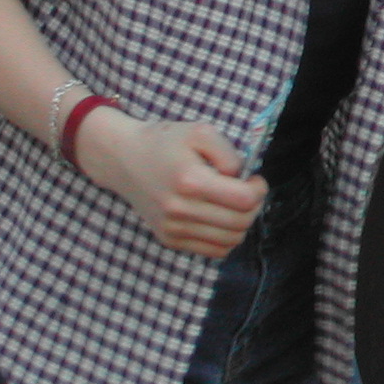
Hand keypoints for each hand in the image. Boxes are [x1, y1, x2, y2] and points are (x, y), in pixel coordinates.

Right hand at [76, 111, 267, 257]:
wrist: (124, 159)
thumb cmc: (166, 142)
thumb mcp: (201, 132)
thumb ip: (229, 154)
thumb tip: (241, 179)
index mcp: (190, 181)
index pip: (245, 200)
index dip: (259, 189)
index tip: (253, 178)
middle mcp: (180, 210)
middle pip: (241, 223)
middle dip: (255, 206)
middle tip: (247, 191)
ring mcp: (173, 228)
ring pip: (231, 241)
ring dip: (243, 223)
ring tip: (235, 204)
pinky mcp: (169, 239)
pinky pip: (213, 251)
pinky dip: (226, 238)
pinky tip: (222, 218)